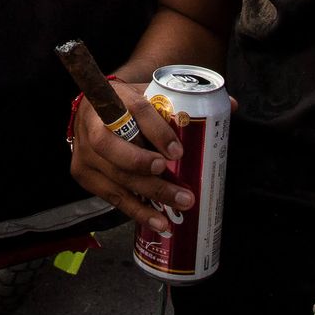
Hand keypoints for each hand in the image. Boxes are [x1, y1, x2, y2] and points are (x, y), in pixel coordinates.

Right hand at [68, 79, 190, 233]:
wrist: (91, 111)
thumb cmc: (129, 106)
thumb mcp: (151, 94)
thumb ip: (187, 101)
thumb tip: (232, 105)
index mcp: (115, 97)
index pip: (136, 110)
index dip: (158, 131)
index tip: (178, 152)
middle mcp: (93, 124)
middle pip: (118, 150)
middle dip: (152, 174)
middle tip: (183, 191)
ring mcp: (85, 151)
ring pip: (116, 177)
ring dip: (149, 197)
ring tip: (177, 208)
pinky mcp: (83, 173)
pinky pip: (112, 195)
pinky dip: (136, 210)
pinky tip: (157, 221)